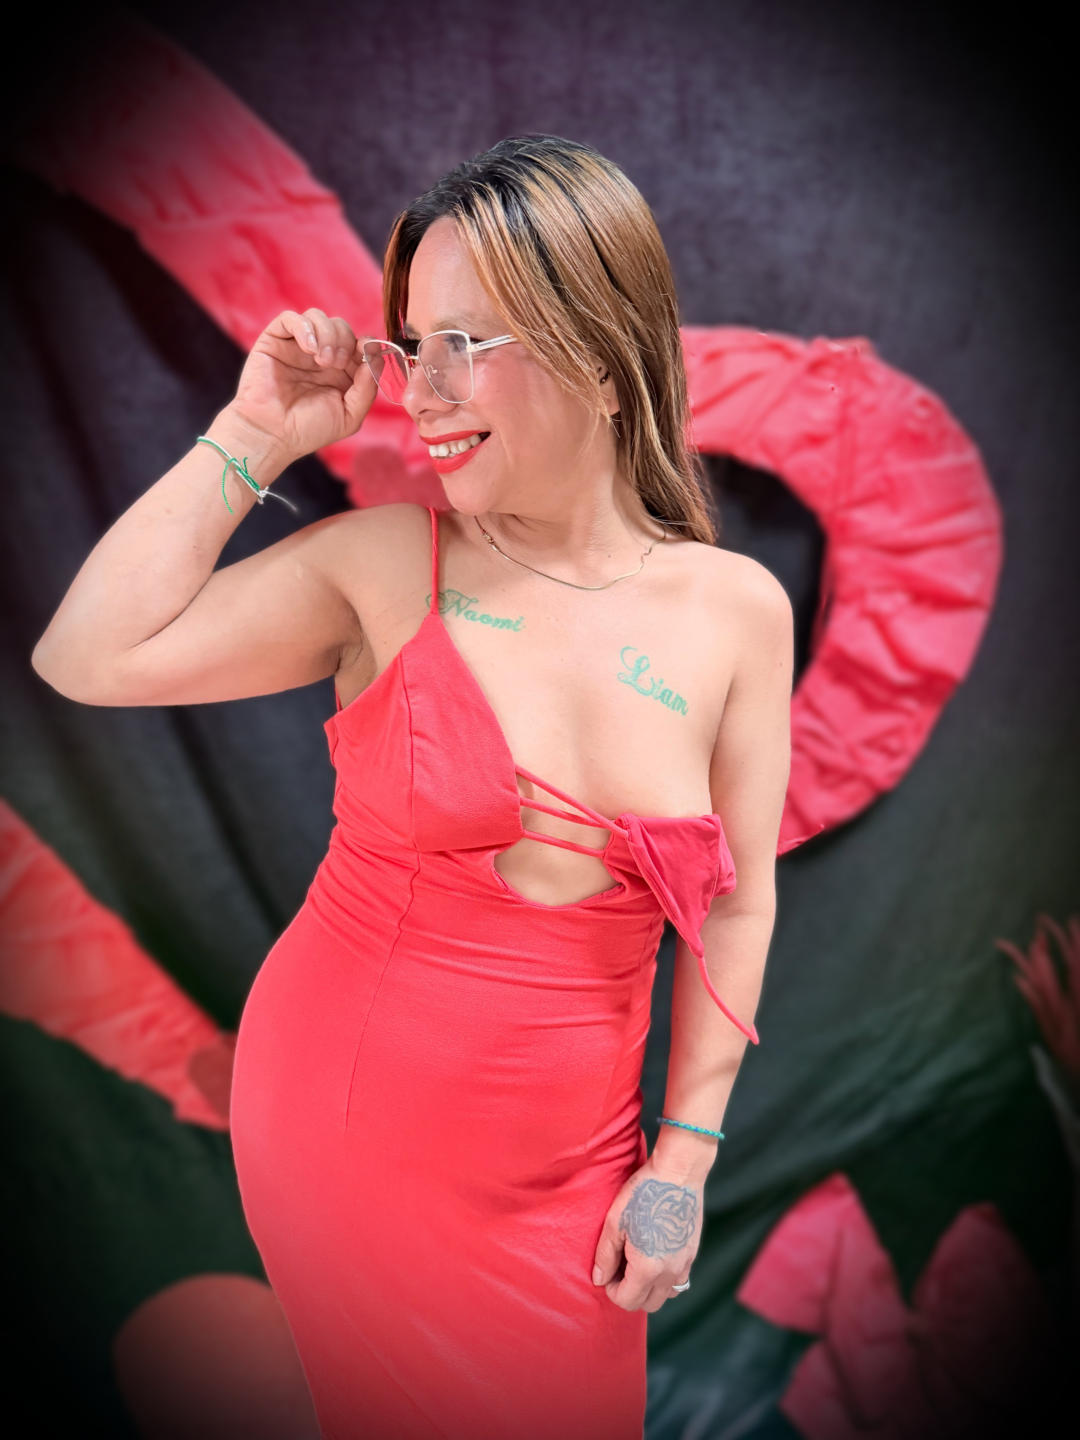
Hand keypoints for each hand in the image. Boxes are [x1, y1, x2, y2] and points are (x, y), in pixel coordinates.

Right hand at [227, 307, 378, 462]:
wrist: (271, 434)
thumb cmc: (308, 430)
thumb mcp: (350, 415)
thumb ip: (367, 388)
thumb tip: (376, 358)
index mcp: (340, 373)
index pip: (358, 344)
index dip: (366, 343)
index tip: (365, 350)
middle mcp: (320, 356)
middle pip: (341, 326)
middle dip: (344, 341)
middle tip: (334, 364)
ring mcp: (297, 347)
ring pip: (318, 317)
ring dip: (327, 334)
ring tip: (320, 360)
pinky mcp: (275, 340)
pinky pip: (291, 318)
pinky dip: (304, 327)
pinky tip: (308, 348)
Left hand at [591, 1153, 704, 1312]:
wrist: (679, 1172)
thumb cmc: (644, 1193)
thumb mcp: (615, 1221)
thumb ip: (605, 1255)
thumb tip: (600, 1279)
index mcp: (648, 1268)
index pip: (627, 1300)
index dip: (611, 1290)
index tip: (607, 1271)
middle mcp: (669, 1273)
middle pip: (647, 1304)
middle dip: (630, 1293)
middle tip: (620, 1268)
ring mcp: (684, 1264)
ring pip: (666, 1295)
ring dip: (649, 1289)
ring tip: (638, 1263)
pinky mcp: (693, 1253)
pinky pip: (679, 1280)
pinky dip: (665, 1278)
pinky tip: (655, 1255)